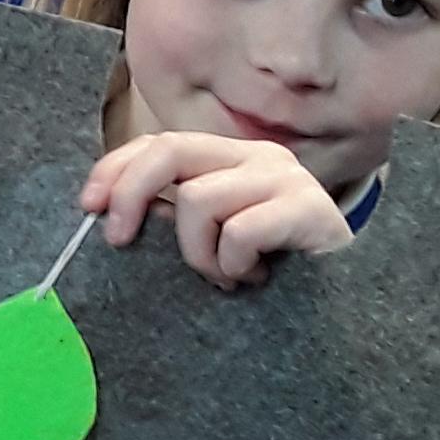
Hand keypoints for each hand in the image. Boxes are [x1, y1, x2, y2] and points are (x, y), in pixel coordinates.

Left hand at [82, 128, 354, 288]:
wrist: (352, 296)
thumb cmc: (275, 268)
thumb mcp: (215, 238)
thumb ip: (176, 216)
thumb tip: (115, 211)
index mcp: (228, 157)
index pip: (158, 143)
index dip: (115, 169)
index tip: (87, 206)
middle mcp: (256, 156)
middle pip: (170, 151)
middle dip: (131, 193)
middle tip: (118, 240)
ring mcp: (285, 178)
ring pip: (199, 200)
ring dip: (198, 254)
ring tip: (225, 277)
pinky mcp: (310, 207)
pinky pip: (240, 231)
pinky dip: (233, 265)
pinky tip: (255, 279)